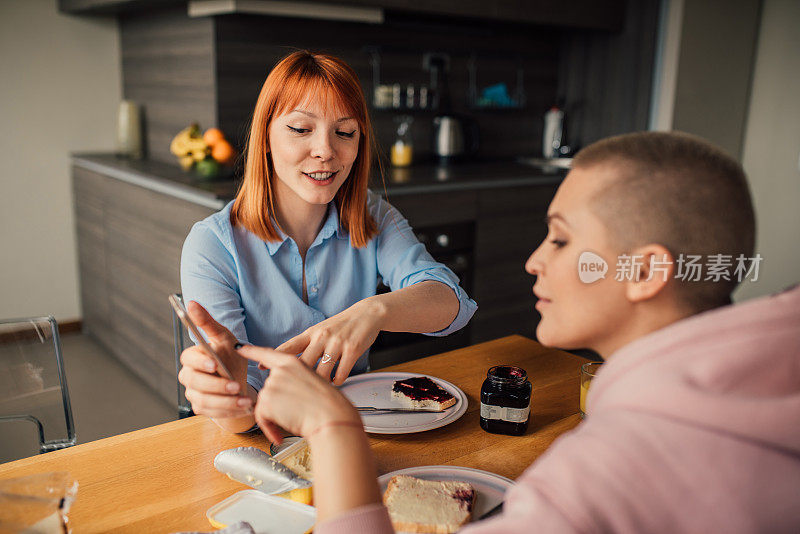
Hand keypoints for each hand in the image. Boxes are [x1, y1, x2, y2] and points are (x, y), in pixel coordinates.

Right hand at [177, 301, 252, 417]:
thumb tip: (191, 302)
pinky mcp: (202, 408)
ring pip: (204, 400)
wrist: (241, 380)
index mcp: (192, 357)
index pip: (188, 359)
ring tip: (244, 399)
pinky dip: (229, 410)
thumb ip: (207, 323)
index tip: (214, 364)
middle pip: (194, 382)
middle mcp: (189, 376)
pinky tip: (243, 406)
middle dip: (216, 385)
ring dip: (225, 401)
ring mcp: (194, 393)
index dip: (200, 362)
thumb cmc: (230, 355)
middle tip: (235, 385)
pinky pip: (212, 412)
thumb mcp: (224, 337)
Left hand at [236, 345, 359, 442]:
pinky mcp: (267, 398)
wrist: (332, 417)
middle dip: (276, 406)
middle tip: (293, 416)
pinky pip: (261, 417)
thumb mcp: (314, 382)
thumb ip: (294, 380)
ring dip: (274, 419)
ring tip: (292, 424)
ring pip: (264, 404)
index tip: (240, 348)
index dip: (252, 351)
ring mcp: (274, 382)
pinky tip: (280, 433)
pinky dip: (269, 429)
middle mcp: (281, 369)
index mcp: (294, 362)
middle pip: (268, 388)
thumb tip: (281, 392)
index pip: (269, 353)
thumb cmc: (330, 405)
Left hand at [277, 298, 384, 384]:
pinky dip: (337, 382)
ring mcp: (337, 343)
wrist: (367, 314)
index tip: (259, 367)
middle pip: (303, 364)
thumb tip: (285, 363)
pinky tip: (336, 382)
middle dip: (297, 381)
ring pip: (322, 372)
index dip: (271, 357)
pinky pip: (341, 373)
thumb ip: (305, 345)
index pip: (287, 347)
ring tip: (320, 389)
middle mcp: (322, 337)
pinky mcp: (352, 349)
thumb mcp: (320, 331)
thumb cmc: (341, 326)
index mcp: (311, 333)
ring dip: (320, 384)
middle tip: (296, 392)